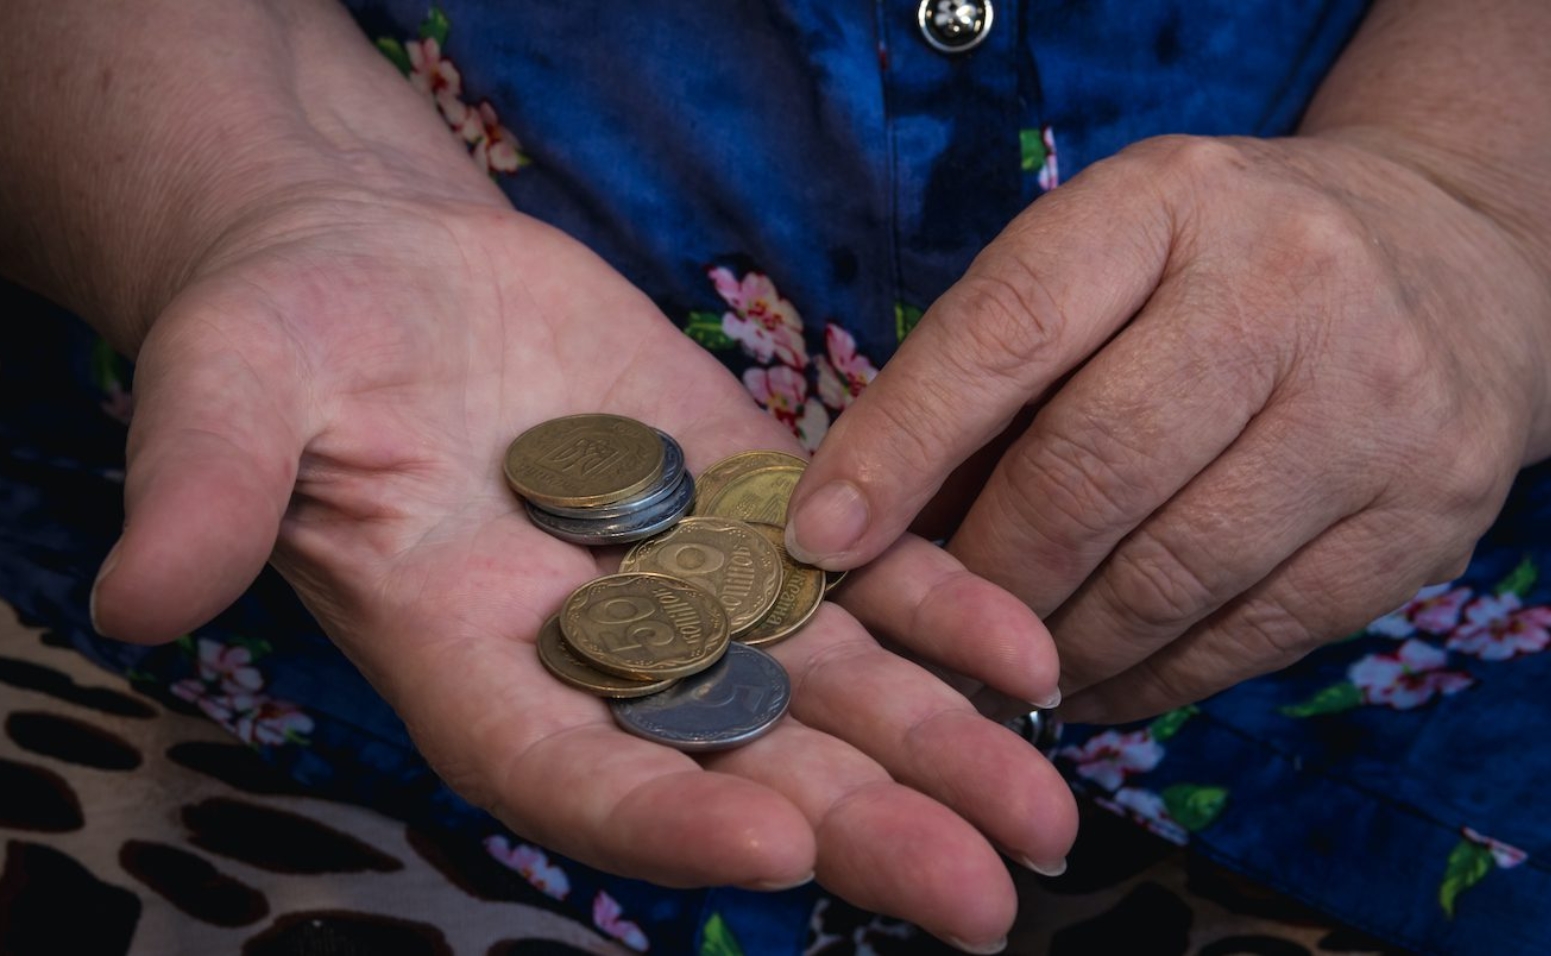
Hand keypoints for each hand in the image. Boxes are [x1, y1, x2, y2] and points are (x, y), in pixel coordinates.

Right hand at [89, 185, 1073, 948]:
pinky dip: (943, 613)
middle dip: (859, 831)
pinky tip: (1031, 658)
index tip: (768, 843)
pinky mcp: (752, 501)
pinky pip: (861, 574)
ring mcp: (689, 583)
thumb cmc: (287, 337)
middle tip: (983, 897)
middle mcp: (596, 654)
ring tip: (1046, 814)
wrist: (388, 271)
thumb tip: (136, 587)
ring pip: (828, 691)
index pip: (567, 773)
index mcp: (466, 664)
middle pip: (737, 764)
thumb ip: (206, 487)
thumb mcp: (226, 388)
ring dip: (939, 751)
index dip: (661, 814)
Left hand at [788, 134, 1550, 723]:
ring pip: (1169, 577)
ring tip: (1001, 670)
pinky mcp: (1428, 516)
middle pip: (1090, 473)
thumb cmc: (1232, 268)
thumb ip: (1002, 370)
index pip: (1010, 328)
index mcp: (1170, 203)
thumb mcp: (1117, 256)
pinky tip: (1094, 683)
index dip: (901, 445)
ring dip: (1057, 648)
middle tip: (924, 630)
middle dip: (983, 575)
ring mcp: (1377, 405)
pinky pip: (1253, 637)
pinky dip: (1149, 680)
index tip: (821, 538)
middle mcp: (1288, 286)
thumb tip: (869, 529)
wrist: (1464, 267)